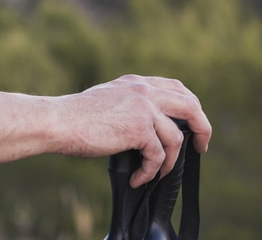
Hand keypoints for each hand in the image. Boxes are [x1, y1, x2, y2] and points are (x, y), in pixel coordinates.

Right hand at [59, 75, 210, 186]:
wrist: (59, 121)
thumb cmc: (77, 118)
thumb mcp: (110, 100)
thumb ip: (132, 105)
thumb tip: (153, 130)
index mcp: (137, 82)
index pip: (177, 88)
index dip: (192, 107)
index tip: (193, 126)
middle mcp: (143, 90)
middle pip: (191, 107)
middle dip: (202, 129)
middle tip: (200, 149)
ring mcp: (143, 107)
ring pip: (176, 138)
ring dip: (169, 162)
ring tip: (154, 174)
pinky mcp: (138, 128)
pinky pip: (158, 156)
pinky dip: (150, 172)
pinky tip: (137, 179)